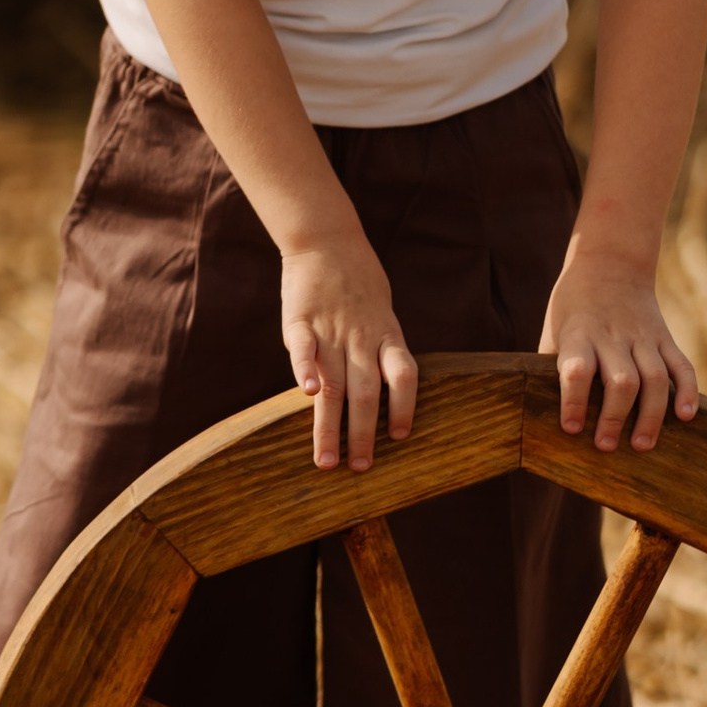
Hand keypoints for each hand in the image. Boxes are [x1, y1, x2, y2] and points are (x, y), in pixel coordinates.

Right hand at [281, 241, 417, 472]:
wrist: (327, 239)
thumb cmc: (358, 283)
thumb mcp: (381, 313)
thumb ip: (380, 351)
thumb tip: (381, 397)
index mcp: (386, 335)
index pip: (404, 376)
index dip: (405, 406)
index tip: (399, 437)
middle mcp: (362, 337)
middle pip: (366, 392)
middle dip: (362, 434)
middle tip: (359, 468)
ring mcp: (332, 328)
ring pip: (333, 384)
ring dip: (329, 425)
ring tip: (326, 460)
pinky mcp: (301, 319)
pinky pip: (303, 347)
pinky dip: (304, 369)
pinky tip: (304, 393)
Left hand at [541, 248, 698, 452]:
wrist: (609, 262)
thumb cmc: (572, 306)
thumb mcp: (554, 330)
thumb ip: (553, 367)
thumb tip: (544, 415)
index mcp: (580, 335)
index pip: (577, 370)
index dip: (574, 401)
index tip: (572, 428)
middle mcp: (613, 336)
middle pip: (621, 381)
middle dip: (615, 417)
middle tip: (606, 446)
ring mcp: (643, 337)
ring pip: (654, 378)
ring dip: (651, 416)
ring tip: (642, 445)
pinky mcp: (665, 338)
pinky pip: (681, 365)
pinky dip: (687, 391)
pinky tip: (686, 416)